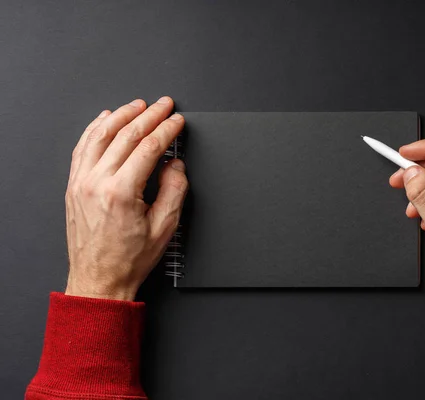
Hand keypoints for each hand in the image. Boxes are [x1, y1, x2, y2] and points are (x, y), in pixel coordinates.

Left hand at [64, 97, 187, 300]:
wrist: (99, 279)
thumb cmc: (128, 259)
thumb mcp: (164, 227)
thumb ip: (174, 190)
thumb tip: (175, 165)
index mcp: (121, 192)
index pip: (148, 147)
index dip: (166, 130)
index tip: (177, 122)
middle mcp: (96, 183)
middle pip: (125, 135)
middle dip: (148, 115)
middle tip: (163, 105)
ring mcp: (80, 182)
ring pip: (100, 135)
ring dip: (121, 115)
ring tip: (138, 104)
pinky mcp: (73, 185)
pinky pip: (82, 147)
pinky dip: (95, 128)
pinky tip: (105, 119)